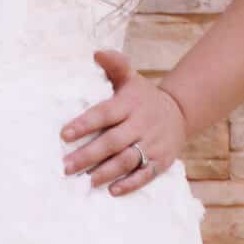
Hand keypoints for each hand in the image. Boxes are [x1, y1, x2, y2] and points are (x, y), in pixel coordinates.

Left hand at [60, 47, 189, 194]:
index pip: (105, 114)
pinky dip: (130, 184)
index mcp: (130, 104)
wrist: (179, 113)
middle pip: (113, 141)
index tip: (64, 134)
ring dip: (106, 172)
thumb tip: (96, 52)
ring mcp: (153, 143)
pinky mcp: (161, 161)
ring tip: (86, 180)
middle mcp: (141, 124)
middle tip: (66, 167)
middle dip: (88, 155)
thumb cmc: (143, 97)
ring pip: (128, 160)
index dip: (85, 124)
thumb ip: (115, 65)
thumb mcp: (131, 78)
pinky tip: (113, 191)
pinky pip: (146, 174)